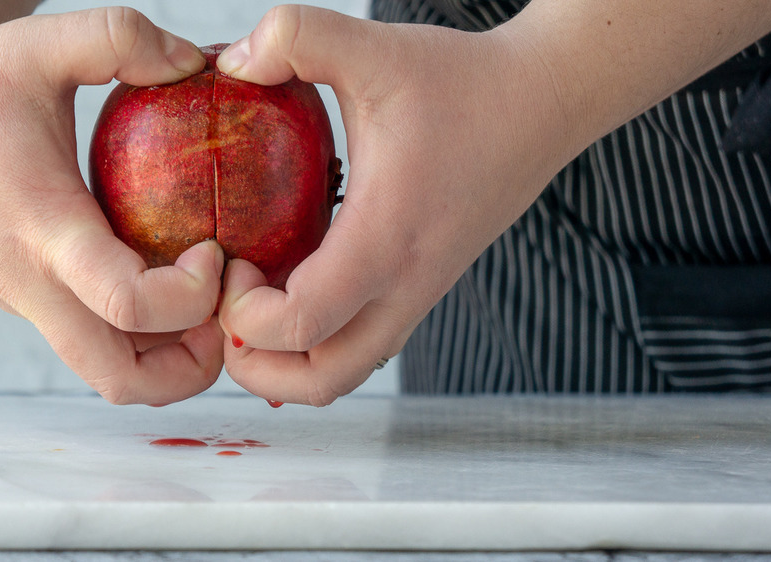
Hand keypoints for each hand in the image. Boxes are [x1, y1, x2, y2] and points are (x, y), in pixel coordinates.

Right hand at [0, 7, 224, 403]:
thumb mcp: (38, 44)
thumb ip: (120, 38)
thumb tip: (195, 63)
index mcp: (42, 231)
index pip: (128, 305)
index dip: (192, 294)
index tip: (213, 246)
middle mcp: (32, 286)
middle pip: (121, 380)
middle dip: (192, 366)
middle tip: (223, 306)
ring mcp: (26, 301)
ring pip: (107, 369)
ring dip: (169, 353)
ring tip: (203, 291)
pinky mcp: (24, 298)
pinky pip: (89, 336)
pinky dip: (138, 328)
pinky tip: (162, 267)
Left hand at [213, 6, 573, 405]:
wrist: (544, 102)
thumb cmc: (464, 82)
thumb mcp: (374, 47)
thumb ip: (295, 36)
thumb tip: (228, 64)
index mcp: (385, 237)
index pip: (302, 323)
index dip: (242, 312)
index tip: (229, 260)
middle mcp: (404, 283)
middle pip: (323, 380)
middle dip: (257, 365)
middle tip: (227, 307)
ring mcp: (417, 293)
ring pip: (345, 371)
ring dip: (287, 362)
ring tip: (253, 305)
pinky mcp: (421, 287)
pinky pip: (361, 341)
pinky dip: (316, 338)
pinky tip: (290, 282)